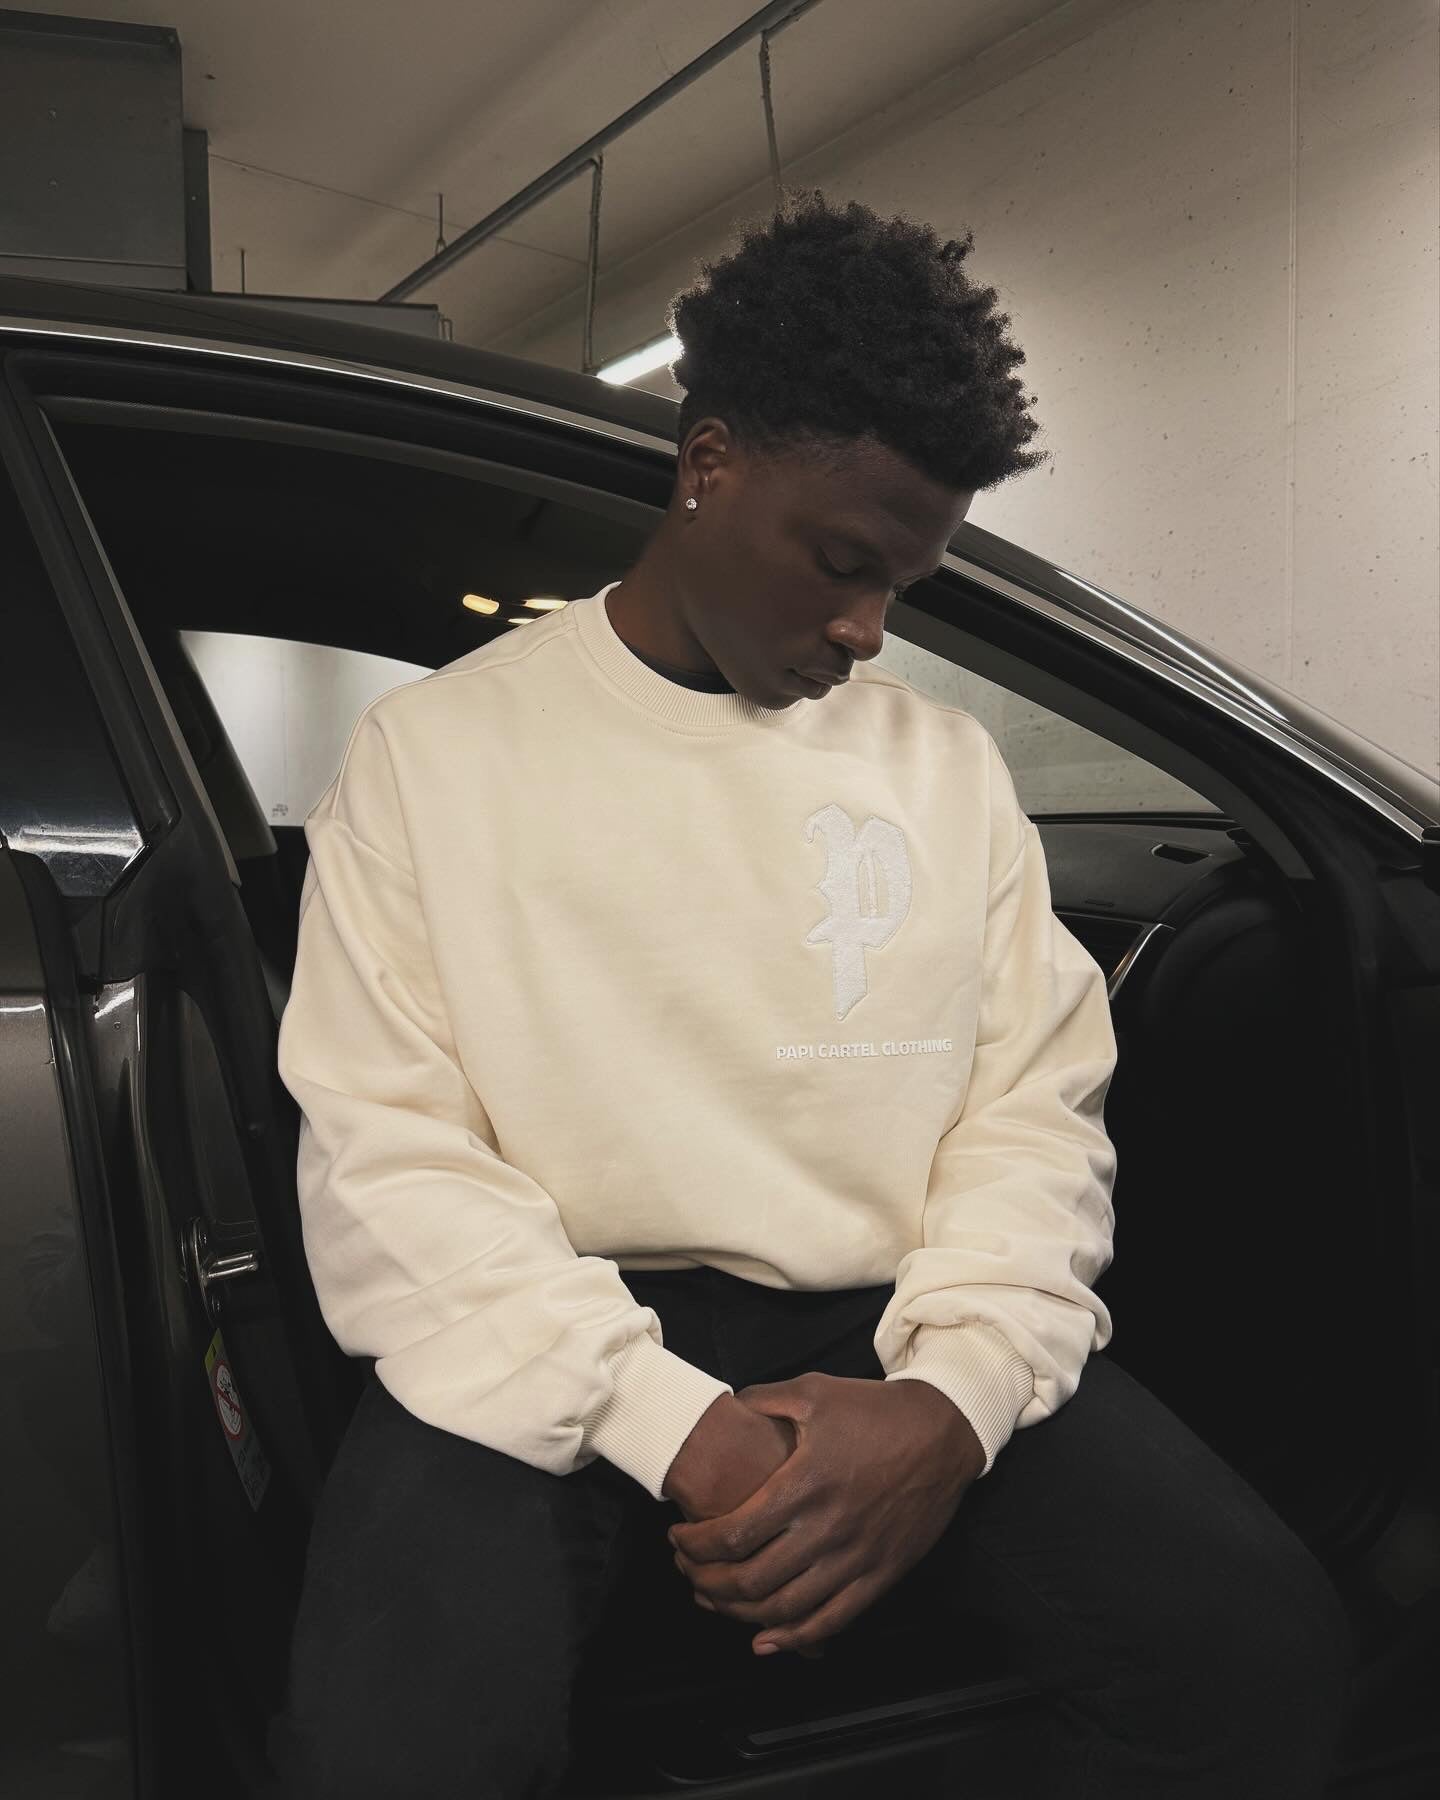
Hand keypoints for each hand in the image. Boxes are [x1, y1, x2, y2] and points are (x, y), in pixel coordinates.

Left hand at [668, 1373, 983, 1658]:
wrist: (942, 1433)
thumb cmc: (873, 1410)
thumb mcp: (813, 1389)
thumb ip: (762, 1400)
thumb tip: (725, 1411)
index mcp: (805, 1483)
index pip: (734, 1533)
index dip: (695, 1545)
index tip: (677, 1538)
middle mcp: (827, 1528)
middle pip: (751, 1579)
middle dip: (706, 1583)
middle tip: (686, 1572)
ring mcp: (856, 1558)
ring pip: (785, 1608)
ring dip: (739, 1613)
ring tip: (713, 1600)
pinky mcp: (880, 1575)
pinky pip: (832, 1622)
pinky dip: (793, 1638)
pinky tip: (765, 1639)